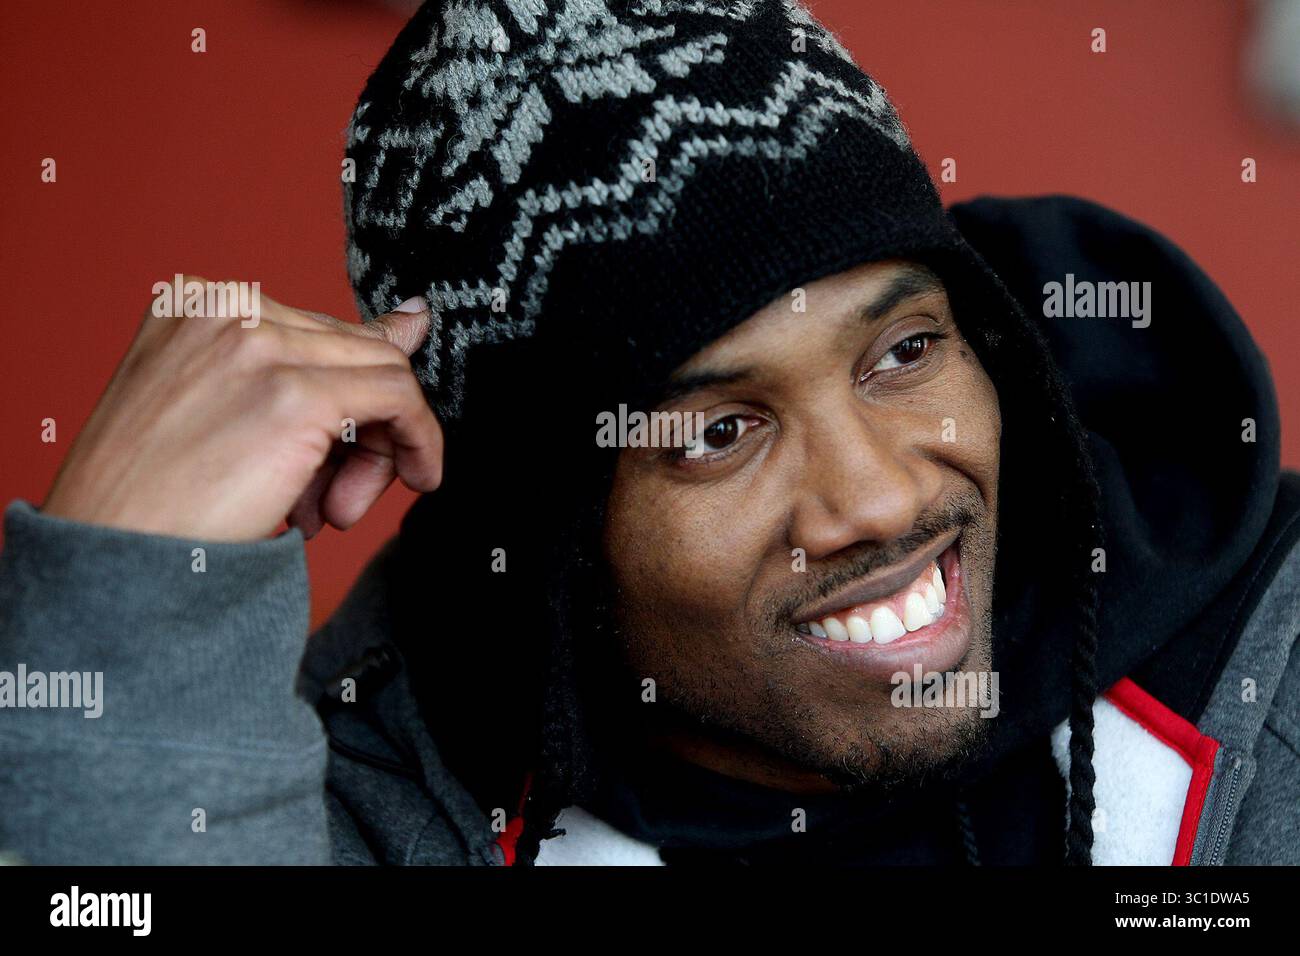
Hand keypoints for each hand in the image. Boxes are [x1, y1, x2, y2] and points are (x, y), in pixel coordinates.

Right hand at [42, 277, 442, 540]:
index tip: (334, 465)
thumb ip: (315, 363)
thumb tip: (416, 318)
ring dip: (379, 450)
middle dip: (361, 431)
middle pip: (351, 353)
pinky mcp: (296, 395)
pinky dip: (419, 440)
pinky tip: (418, 476)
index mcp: (198, 302)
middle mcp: (228, 307)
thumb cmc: (154, 503)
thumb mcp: (228, 413)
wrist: (110, 562)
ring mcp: (261, 345)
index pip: (316, 334)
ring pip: (383, 375)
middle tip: (338, 499)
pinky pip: (399, 398)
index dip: (339, 404)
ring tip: (332, 511)